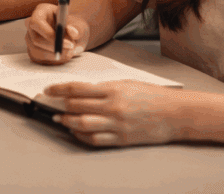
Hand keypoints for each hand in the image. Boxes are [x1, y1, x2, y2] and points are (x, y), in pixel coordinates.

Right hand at [25, 3, 88, 64]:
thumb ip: (77, 27)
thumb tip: (72, 31)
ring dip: (56, 54)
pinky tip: (63, 55)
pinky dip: (54, 60)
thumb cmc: (74, 27)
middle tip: (71, 50)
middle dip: (54, 48)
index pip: (36, 22)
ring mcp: (30, 38)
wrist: (72, 35)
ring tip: (70, 51)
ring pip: (37, 52)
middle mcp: (31, 24)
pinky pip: (40, 59)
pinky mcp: (32, 50)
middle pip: (36, 39)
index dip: (49, 34)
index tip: (67, 43)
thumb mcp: (79, 25)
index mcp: (41, 11)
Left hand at [44, 80, 185, 146]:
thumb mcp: (126, 84)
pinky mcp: (121, 138)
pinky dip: (81, 136)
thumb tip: (81, 91)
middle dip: (59, 105)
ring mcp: (116, 124)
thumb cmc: (153, 95)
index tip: (48, 90)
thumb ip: (104, 88)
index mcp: (112, 90)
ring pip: (81, 124)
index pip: (77, 89)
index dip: (58, 89)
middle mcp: (112, 107)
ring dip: (67, 121)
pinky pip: (95, 139)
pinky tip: (76, 131)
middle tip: (50, 105)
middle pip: (76, 106)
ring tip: (60, 119)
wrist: (175, 113)